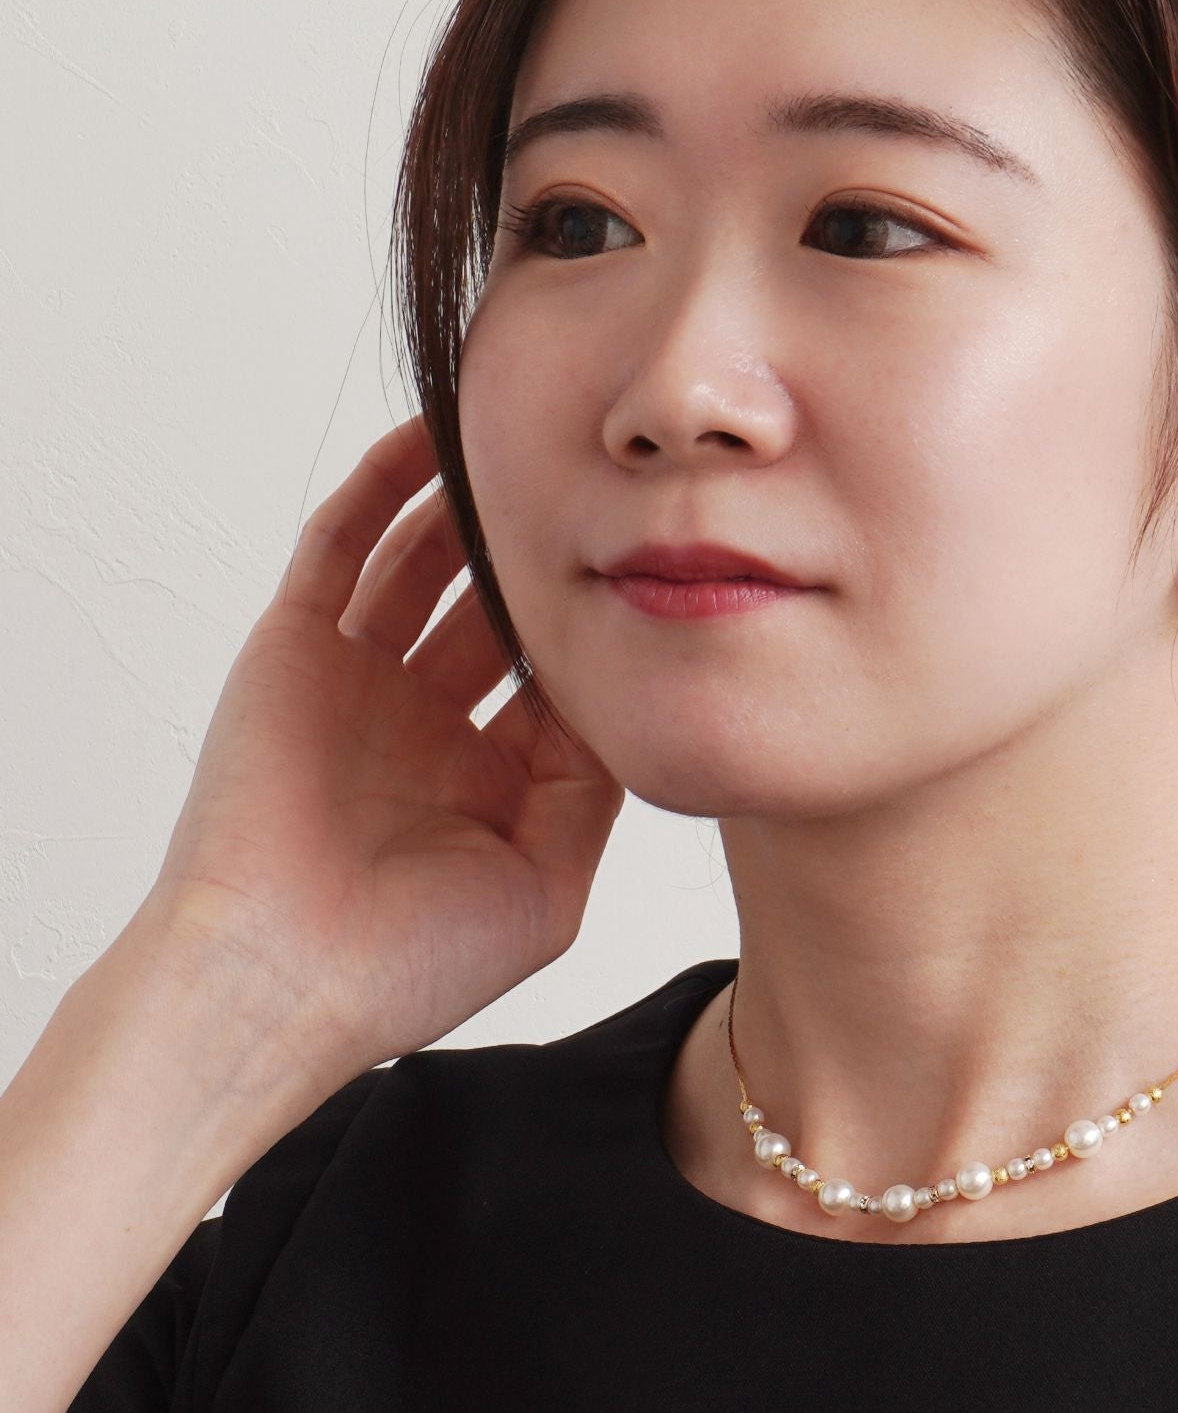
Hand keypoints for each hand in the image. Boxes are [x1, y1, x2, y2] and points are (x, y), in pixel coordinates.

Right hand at [142, 414, 624, 1082]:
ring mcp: (358, 679)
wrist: (282, 978)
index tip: (661, 565)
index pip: (559, 676)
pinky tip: (435, 434)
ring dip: (470, 503)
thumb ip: (596, 793)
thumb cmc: (412, 961)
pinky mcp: (294, 648)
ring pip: (424, 563)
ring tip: (527, 437)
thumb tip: (634, 705)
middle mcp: (425, 720)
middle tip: (604, 485)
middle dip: (545, 555)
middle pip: (498, 609)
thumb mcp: (547, 884)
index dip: (606, 626)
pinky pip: (342, 545)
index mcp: (488, 777)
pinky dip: (383, 486)